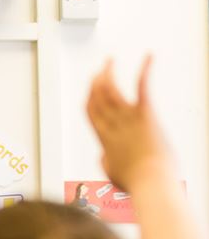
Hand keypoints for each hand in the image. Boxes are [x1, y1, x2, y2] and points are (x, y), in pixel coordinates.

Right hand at [86, 56, 173, 192]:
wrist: (151, 182)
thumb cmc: (136, 182)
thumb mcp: (112, 174)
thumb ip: (105, 162)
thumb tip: (103, 159)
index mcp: (104, 140)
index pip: (91, 113)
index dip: (89, 98)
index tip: (91, 88)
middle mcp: (113, 126)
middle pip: (98, 98)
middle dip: (96, 82)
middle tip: (98, 71)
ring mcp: (129, 119)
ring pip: (111, 90)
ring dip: (108, 73)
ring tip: (109, 62)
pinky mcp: (146, 115)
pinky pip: (143, 88)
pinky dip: (145, 70)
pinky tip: (149, 56)